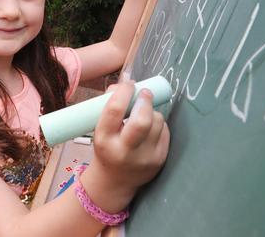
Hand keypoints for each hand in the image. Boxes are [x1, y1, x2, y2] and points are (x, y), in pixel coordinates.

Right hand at [79, 80, 169, 212]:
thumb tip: (124, 83)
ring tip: (144, 113)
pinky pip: (165, 131)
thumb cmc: (106, 147)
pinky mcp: (160, 160)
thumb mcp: (99, 129)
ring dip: (152, 112)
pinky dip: (158, 124)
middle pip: (142, 121)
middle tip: (145, 92)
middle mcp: (125, 151)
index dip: (124, 91)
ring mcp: (145, 157)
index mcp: (104, 140)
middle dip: (145, 101)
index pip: (115, 110)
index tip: (128, 84)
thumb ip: (108, 105)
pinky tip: (150, 127)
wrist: (114, 181)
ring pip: (157, 122)